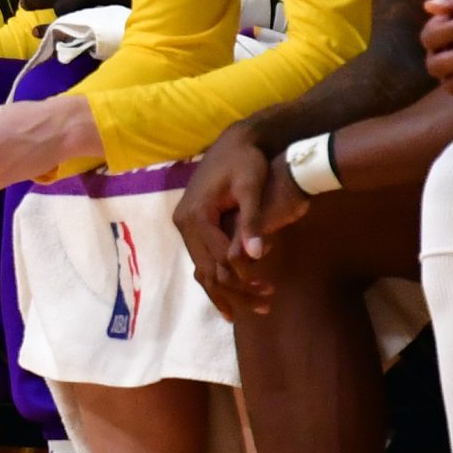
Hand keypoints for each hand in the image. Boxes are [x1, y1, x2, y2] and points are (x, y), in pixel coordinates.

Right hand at [174, 127, 289, 320]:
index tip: (268, 291)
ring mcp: (184, 223)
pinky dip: (213, 276)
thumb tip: (255, 256)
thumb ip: (252, 222)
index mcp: (196, 215)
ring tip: (243, 311)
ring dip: (222, 289)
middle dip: (233, 291)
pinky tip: (227, 292)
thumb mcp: (252, 188)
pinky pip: (200, 256)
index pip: (219, 257)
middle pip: (206, 268)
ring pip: (200, 266)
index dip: (243, 277)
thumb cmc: (247, 161)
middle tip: (263, 308)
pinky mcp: (190, 222)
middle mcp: (184, 222)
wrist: (235, 140)